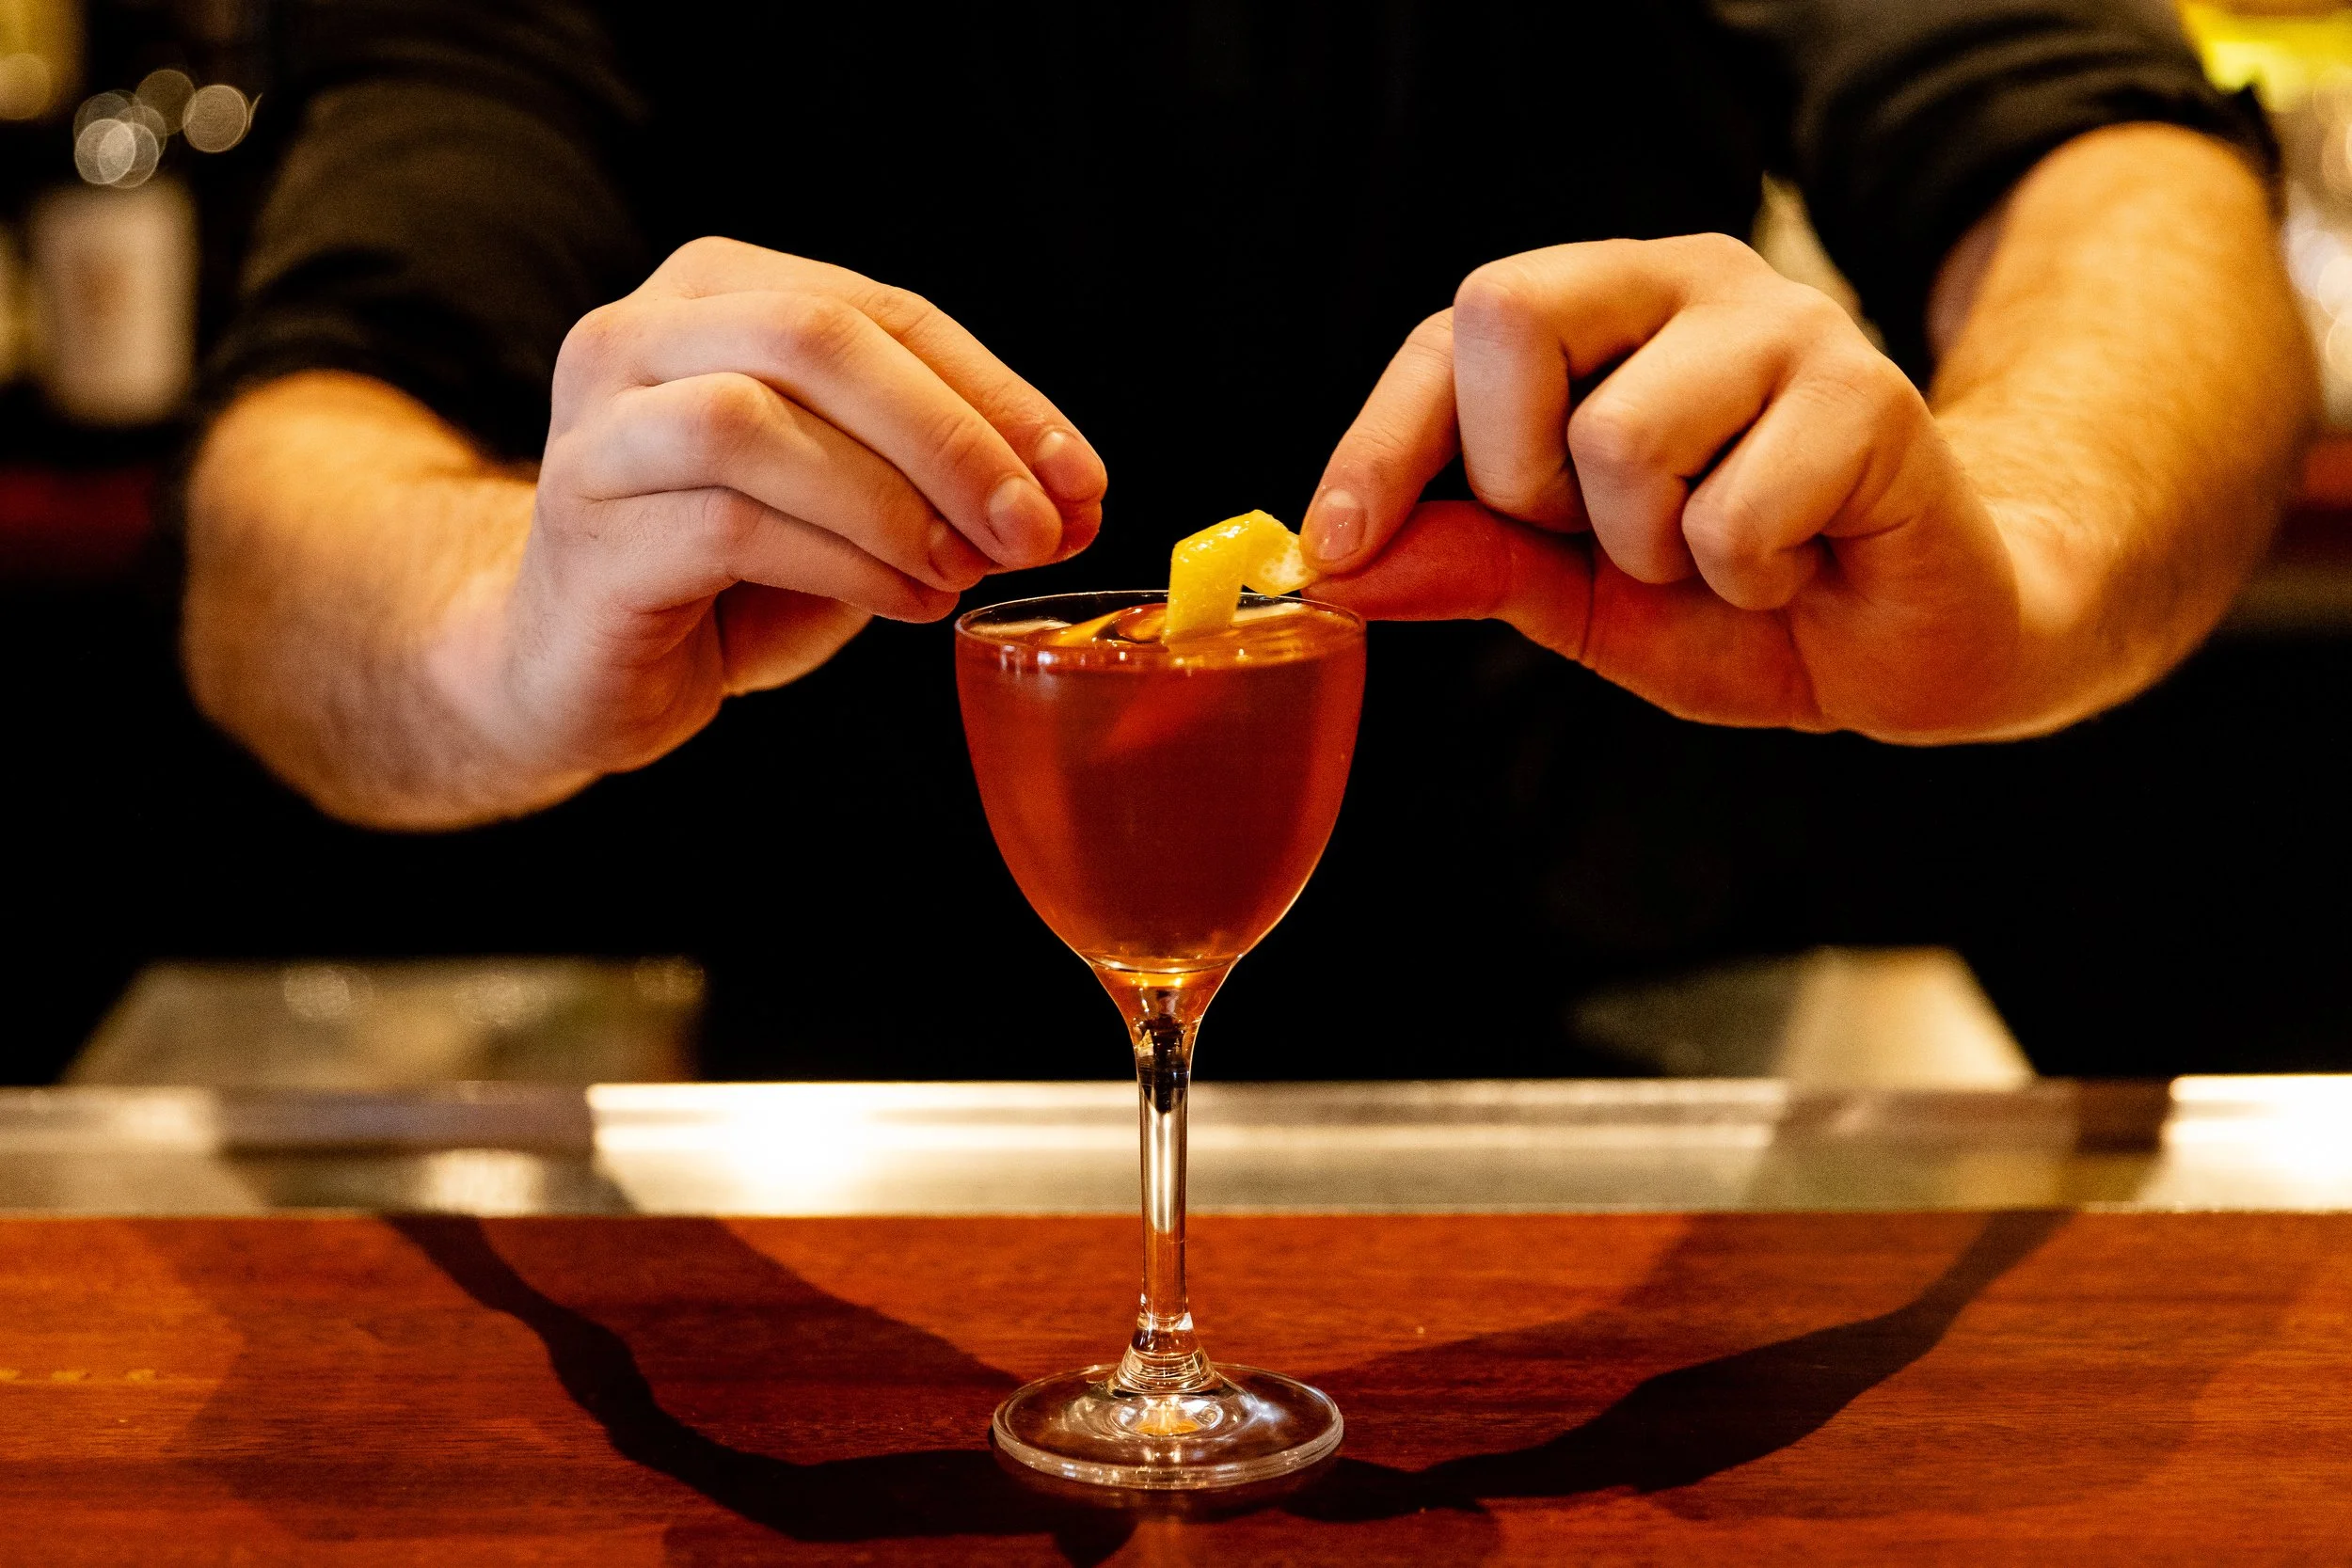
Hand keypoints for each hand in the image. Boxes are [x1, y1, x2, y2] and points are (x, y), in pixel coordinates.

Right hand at [462, 236, 1107, 774]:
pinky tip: (909, 603)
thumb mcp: (856, 508)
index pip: (882, 311)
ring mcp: (596, 427)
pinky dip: (845, 565)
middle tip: (1035, 526)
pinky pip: (729, 524)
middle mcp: (638, 333)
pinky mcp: (586, 527)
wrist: (576, 665)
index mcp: (716, 290)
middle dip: (949, 434)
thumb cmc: (728, 572)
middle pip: (815, 338)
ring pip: (755, 421)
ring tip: (964, 571)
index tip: (1082, 479)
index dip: (996, 394)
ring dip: (890, 502)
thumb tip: (1075, 500)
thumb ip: (947, 489)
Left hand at [1301, 234, 2027, 739]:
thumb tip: (1341, 564)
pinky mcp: (1872, 396)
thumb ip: (1469, 563)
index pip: (1450, 336)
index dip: (1380, 444)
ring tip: (1720, 559)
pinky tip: (1797, 566)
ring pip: (1618, 438)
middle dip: (1523, 479)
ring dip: (1654, 552)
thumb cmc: (1743, 602)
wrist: (1913, 640)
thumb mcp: (1578, 599)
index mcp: (1605, 313)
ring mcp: (1787, 327)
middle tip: (1607, 540)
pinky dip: (1748, 583)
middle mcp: (1687, 288)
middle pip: (1510, 315)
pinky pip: (1731, 518)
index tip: (1337, 548)